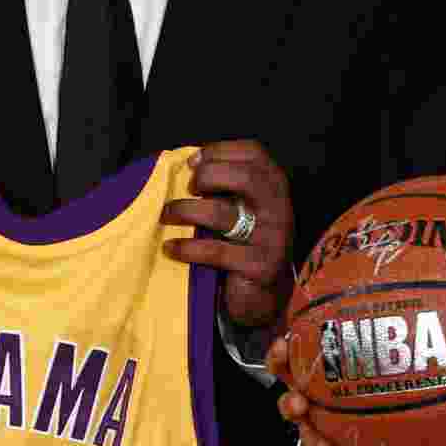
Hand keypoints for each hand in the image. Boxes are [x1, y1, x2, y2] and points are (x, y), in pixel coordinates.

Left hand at [161, 140, 293, 328]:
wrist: (264, 294)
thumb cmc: (243, 241)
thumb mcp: (241, 206)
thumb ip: (225, 186)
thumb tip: (187, 164)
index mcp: (274, 186)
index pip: (254, 153)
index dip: (220, 151)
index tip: (192, 162)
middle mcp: (279, 207)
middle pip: (246, 176)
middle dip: (208, 176)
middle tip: (188, 188)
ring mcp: (272, 237)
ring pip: (224, 213)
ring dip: (186, 210)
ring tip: (167, 215)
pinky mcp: (260, 266)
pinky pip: (217, 251)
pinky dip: (188, 247)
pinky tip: (171, 248)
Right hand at [268, 334, 387, 445]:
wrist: (347, 435)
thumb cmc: (350, 384)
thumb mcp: (349, 360)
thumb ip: (360, 336)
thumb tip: (390, 299)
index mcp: (304, 382)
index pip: (283, 367)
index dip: (279, 358)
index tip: (282, 346)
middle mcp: (305, 408)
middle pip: (289, 407)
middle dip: (291, 405)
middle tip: (300, 404)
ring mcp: (318, 436)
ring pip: (311, 442)